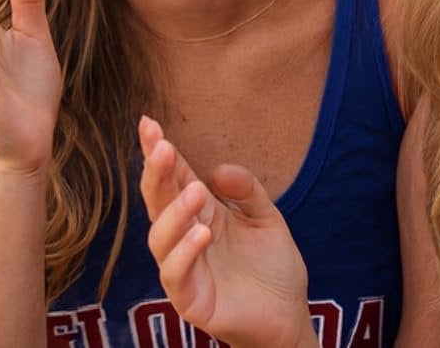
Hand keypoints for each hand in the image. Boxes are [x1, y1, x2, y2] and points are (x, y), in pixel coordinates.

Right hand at [138, 115, 313, 347]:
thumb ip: (248, 191)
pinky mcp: (189, 299)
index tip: (149, 123)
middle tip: (161, 146)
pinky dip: (185, 253)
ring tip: (195, 192)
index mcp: (199, 214)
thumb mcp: (266, 218)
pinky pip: (176, 275)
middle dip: (156, 173)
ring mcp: (183, 269)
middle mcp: (183, 238)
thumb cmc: (272, 268)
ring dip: (174, 212)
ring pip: (160, 238)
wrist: (289, 316)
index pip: (172, 178)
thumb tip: (218, 170)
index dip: (159, 152)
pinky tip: (201, 234)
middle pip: (158, 202)